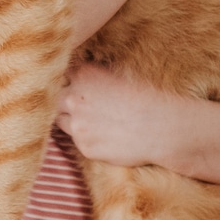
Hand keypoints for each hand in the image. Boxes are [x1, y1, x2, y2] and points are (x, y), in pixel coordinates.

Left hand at [54, 64, 192, 168]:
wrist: (163, 127)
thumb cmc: (149, 97)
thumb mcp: (121, 74)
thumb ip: (96, 74)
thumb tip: (82, 73)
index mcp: (84, 74)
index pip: (63, 73)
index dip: (70, 79)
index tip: (75, 83)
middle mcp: (74, 98)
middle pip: (56, 98)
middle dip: (65, 100)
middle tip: (82, 104)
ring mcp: (77, 125)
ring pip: (61, 120)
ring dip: (71, 119)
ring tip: (94, 120)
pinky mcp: (84, 147)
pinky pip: (77, 141)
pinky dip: (87, 137)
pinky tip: (106, 135)